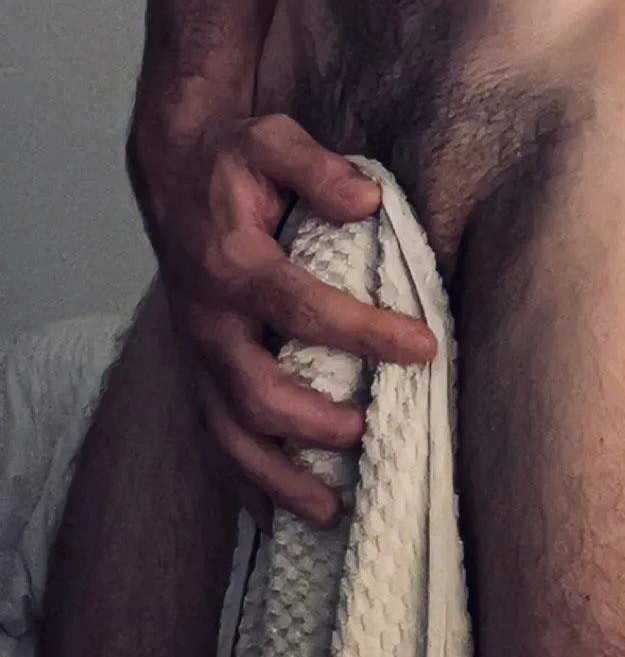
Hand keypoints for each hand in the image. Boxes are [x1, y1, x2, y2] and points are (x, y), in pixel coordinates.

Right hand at [129, 110, 436, 526]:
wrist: (169, 169)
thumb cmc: (231, 157)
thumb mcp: (272, 139)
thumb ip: (318, 168)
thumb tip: (368, 199)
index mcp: (232, 261)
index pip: (301, 306)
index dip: (363, 332)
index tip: (423, 347)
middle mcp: (208, 318)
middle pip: (253, 391)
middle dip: (312, 424)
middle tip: (369, 433)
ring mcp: (198, 352)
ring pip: (228, 432)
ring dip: (276, 478)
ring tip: (331, 510)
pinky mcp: (198, 369)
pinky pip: (214, 437)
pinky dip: (244, 483)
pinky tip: (279, 518)